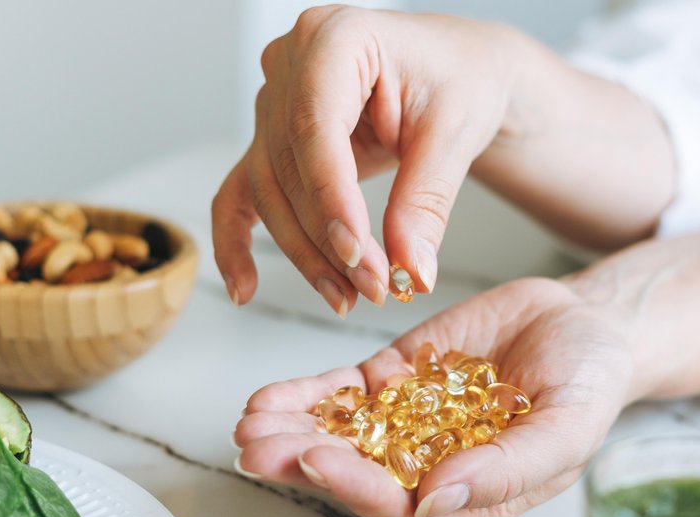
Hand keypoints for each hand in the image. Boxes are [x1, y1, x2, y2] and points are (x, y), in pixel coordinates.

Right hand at [212, 6, 521, 315]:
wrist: (461, 72)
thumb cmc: (461, 78)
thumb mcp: (456, 134)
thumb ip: (426, 201)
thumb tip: (411, 270)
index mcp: (336, 37)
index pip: (315, 126)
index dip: (330, 197)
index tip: (357, 253)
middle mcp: (291, 61)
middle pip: (288, 166)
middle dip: (327, 237)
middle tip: (372, 287)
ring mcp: (275, 99)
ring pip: (270, 190)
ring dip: (305, 252)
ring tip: (347, 296)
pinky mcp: (272, 138)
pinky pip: (242, 191)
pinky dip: (237, 240)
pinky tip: (246, 288)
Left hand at [233, 277, 631, 516]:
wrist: (586, 322)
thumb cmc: (590, 383)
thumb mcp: (567, 427)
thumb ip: (506, 468)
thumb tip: (437, 501)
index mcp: (469, 495)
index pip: (402, 506)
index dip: (357, 488)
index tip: (317, 462)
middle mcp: (430, 466)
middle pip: (356, 474)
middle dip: (302, 461)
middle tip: (258, 448)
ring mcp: (408, 422)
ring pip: (339, 434)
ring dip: (291, 431)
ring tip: (250, 423)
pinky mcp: (395, 380)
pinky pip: (342, 393)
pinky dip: (305, 395)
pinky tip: (268, 398)